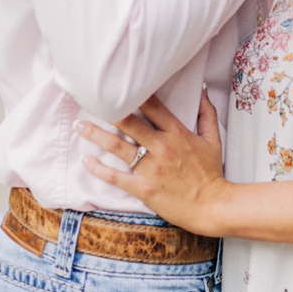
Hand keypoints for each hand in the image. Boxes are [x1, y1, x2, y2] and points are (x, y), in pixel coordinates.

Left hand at [76, 90, 225, 235]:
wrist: (211, 206)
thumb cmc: (211, 173)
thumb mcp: (212, 139)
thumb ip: (206, 113)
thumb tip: (201, 91)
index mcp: (177, 133)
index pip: (153, 107)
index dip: (135, 94)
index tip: (121, 86)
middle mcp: (161, 147)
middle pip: (129, 123)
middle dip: (109, 110)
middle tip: (92, 101)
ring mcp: (150, 168)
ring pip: (117, 146)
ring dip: (96, 135)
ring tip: (80, 125)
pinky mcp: (143, 188)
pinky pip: (116, 176)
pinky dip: (98, 168)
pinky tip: (85, 160)